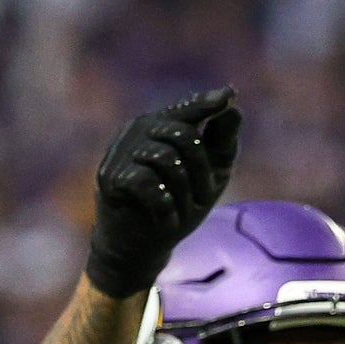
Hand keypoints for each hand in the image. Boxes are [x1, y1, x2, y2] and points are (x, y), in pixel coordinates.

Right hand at [84, 88, 242, 299]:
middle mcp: (138, 130)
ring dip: (186, 193)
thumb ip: (220, 146)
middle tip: (205, 199)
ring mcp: (121, 151)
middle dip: (203, 172)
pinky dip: (166, 208)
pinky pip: (149, 184)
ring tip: (184, 212)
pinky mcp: (111, 177)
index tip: (229, 96)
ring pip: (168, 159)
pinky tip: (166, 220)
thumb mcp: (208, 177)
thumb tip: (233, 112)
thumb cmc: (176, 207)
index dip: (207, 104)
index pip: (187, 110)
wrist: (140, 248)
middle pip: (184, 135)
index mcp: (160, 125)